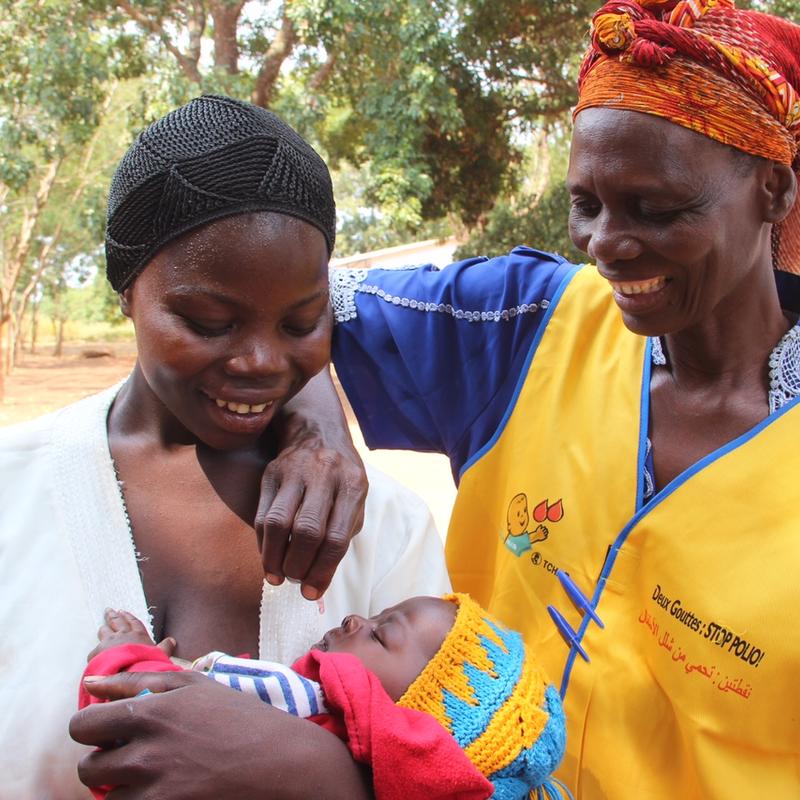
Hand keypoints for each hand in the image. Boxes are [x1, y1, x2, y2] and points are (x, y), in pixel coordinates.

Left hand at [70, 671, 370, 799]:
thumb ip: (135, 682)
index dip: (92, 729)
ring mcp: (154, 793)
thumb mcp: (195, 687)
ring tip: (154, 777)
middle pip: (88, 768)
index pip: (82, 727)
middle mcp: (146, 755)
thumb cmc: (239, 719)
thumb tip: (89, 685)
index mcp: (151, 714)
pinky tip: (165, 791)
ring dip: (121, 789)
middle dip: (105, 762)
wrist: (282, 764)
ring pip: (105, 799)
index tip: (110, 731)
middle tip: (135, 756)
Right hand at [256, 370, 367, 599]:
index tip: (313, 593)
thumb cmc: (342, 476)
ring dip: (275, 558)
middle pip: (307, 531)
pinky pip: (262, 514)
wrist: (319, 431)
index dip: (323, 570)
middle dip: (299, 566)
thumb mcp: (356, 498)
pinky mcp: (271, 473)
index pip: (337, 537)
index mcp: (352, 485)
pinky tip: (269, 557)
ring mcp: (295, 472)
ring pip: (278, 523)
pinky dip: (263, 543)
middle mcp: (324, 475)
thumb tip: (320, 577)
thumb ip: (343, 532)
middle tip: (297, 582)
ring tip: (277, 576)